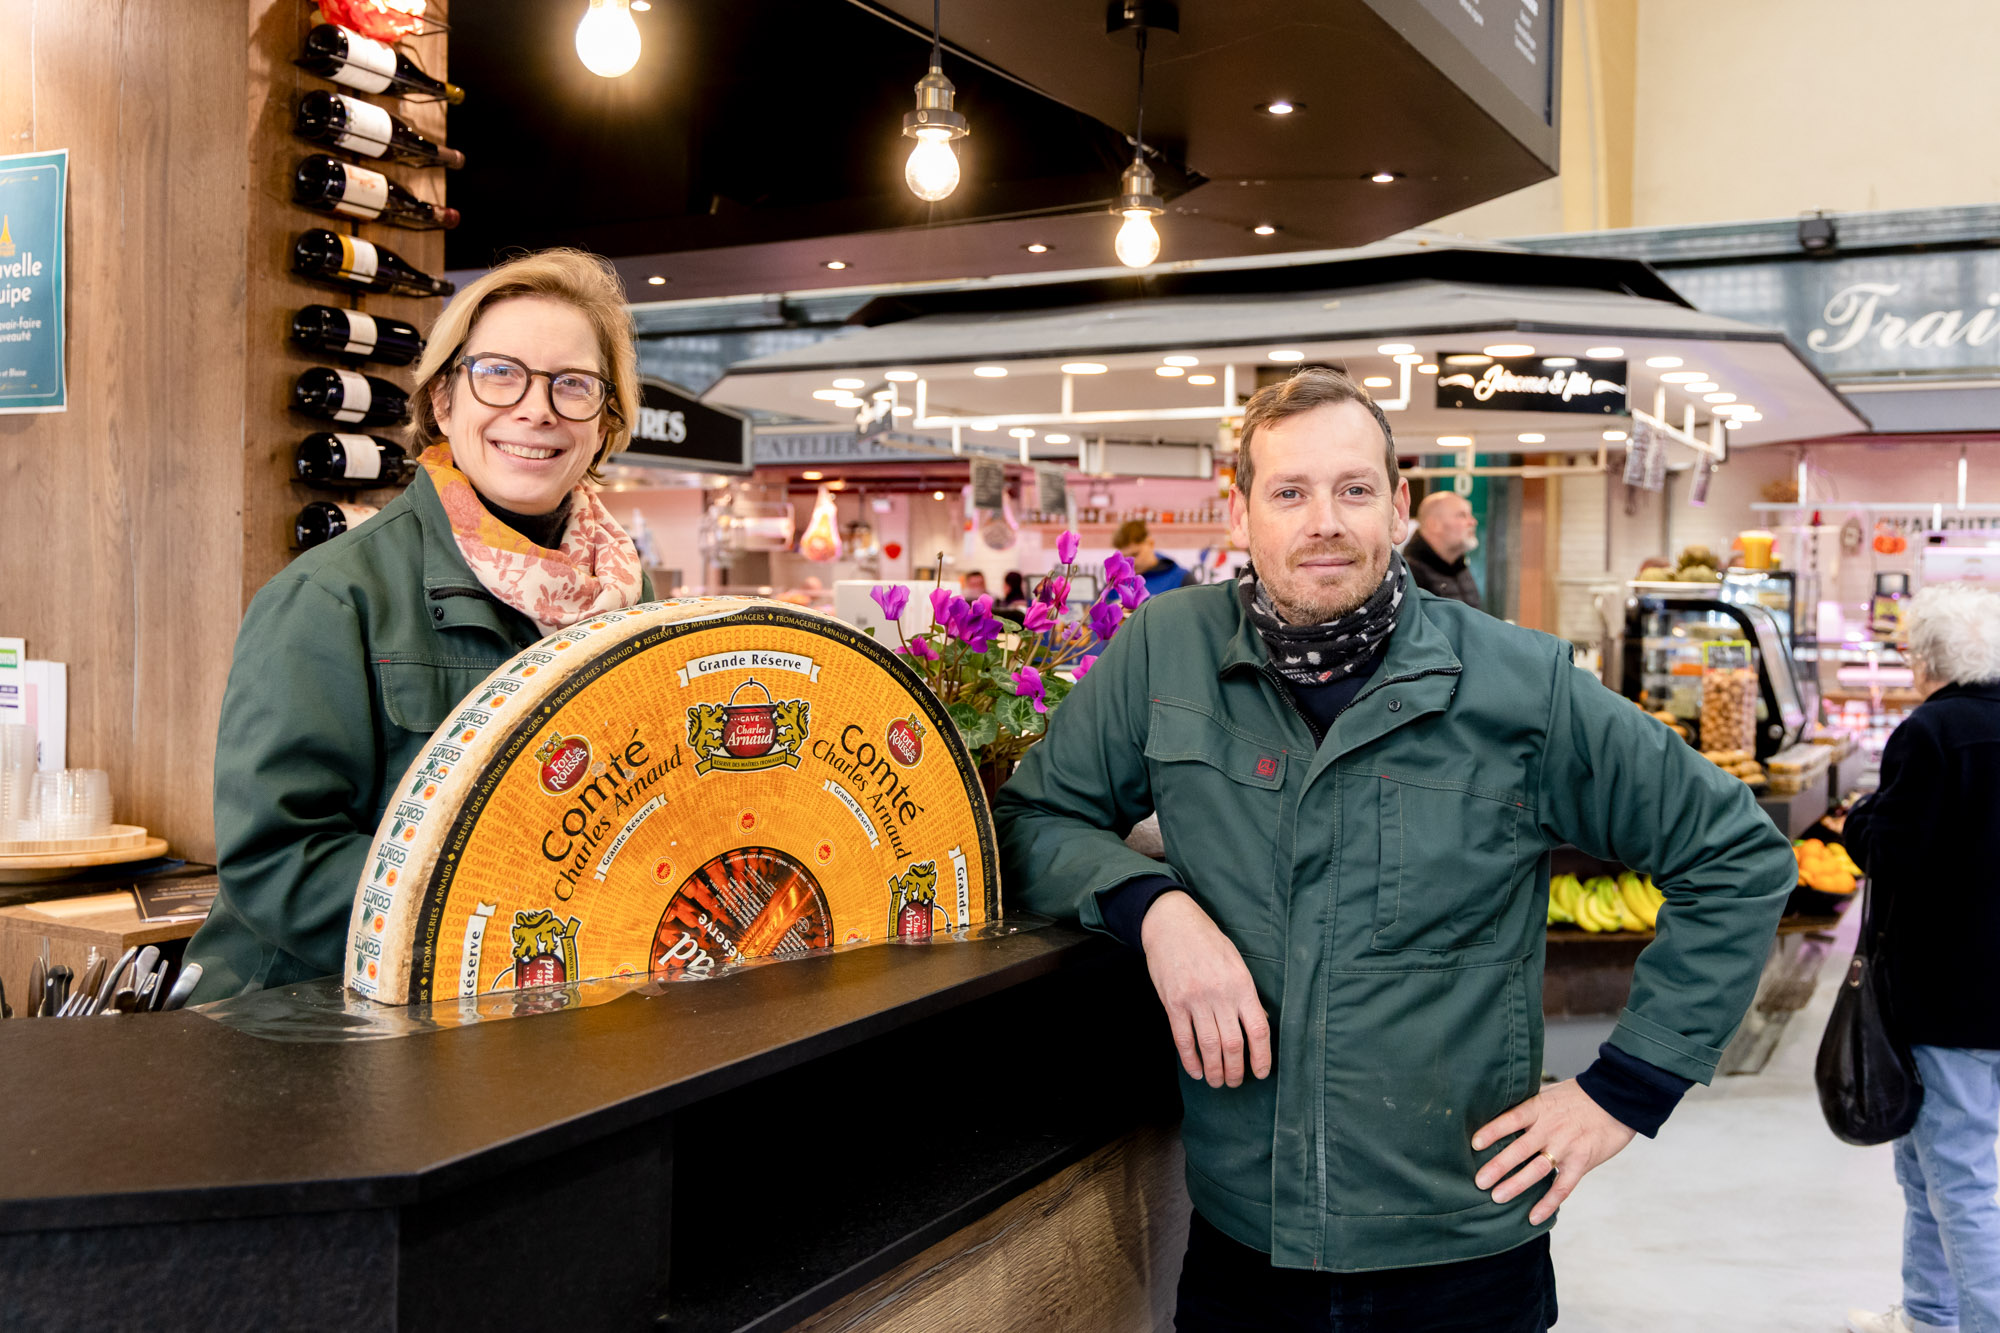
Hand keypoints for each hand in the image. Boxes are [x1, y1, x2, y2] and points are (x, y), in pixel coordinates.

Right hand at [1139, 889, 1272, 1087]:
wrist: (1172, 924)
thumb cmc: (1208, 942)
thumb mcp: (1236, 962)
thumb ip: (1247, 994)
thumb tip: (1259, 1023)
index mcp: (1242, 985)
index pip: (1258, 1029)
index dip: (1262, 1057)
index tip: (1261, 1073)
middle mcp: (1220, 994)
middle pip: (1233, 1044)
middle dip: (1236, 1070)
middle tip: (1235, 1082)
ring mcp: (1195, 999)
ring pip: (1209, 1046)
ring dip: (1215, 1070)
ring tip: (1217, 1081)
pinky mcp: (1173, 1002)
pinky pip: (1183, 1039)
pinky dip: (1190, 1059)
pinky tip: (1195, 1071)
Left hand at [1471, 1079, 1635, 1224]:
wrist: (1616, 1099)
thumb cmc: (1579, 1097)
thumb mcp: (1550, 1094)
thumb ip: (1530, 1107)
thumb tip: (1502, 1112)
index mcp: (1539, 1109)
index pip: (1511, 1119)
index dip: (1492, 1131)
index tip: (1474, 1144)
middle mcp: (1550, 1128)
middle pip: (1519, 1149)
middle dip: (1498, 1166)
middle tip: (1479, 1181)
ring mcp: (1566, 1147)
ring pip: (1537, 1169)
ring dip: (1516, 1185)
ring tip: (1497, 1197)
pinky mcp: (1581, 1162)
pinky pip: (1563, 1187)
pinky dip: (1548, 1203)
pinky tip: (1534, 1217)